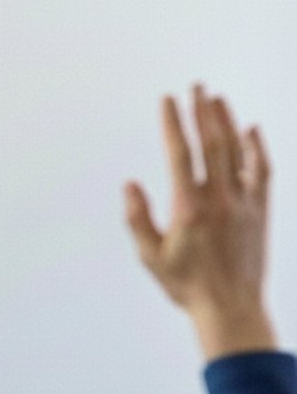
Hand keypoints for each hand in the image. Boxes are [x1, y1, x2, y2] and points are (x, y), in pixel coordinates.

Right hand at [125, 85, 274, 360]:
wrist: (232, 306)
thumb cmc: (186, 285)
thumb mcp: (150, 256)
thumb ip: (138, 218)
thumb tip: (130, 185)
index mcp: (190, 208)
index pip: (180, 154)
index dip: (172, 123)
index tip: (167, 100)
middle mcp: (220, 199)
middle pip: (213, 143)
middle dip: (203, 111)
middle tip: (196, 87)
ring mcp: (245, 202)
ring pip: (238, 150)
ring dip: (227, 122)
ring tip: (217, 99)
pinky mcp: (260, 209)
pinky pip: (262, 169)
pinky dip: (257, 147)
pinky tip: (251, 130)